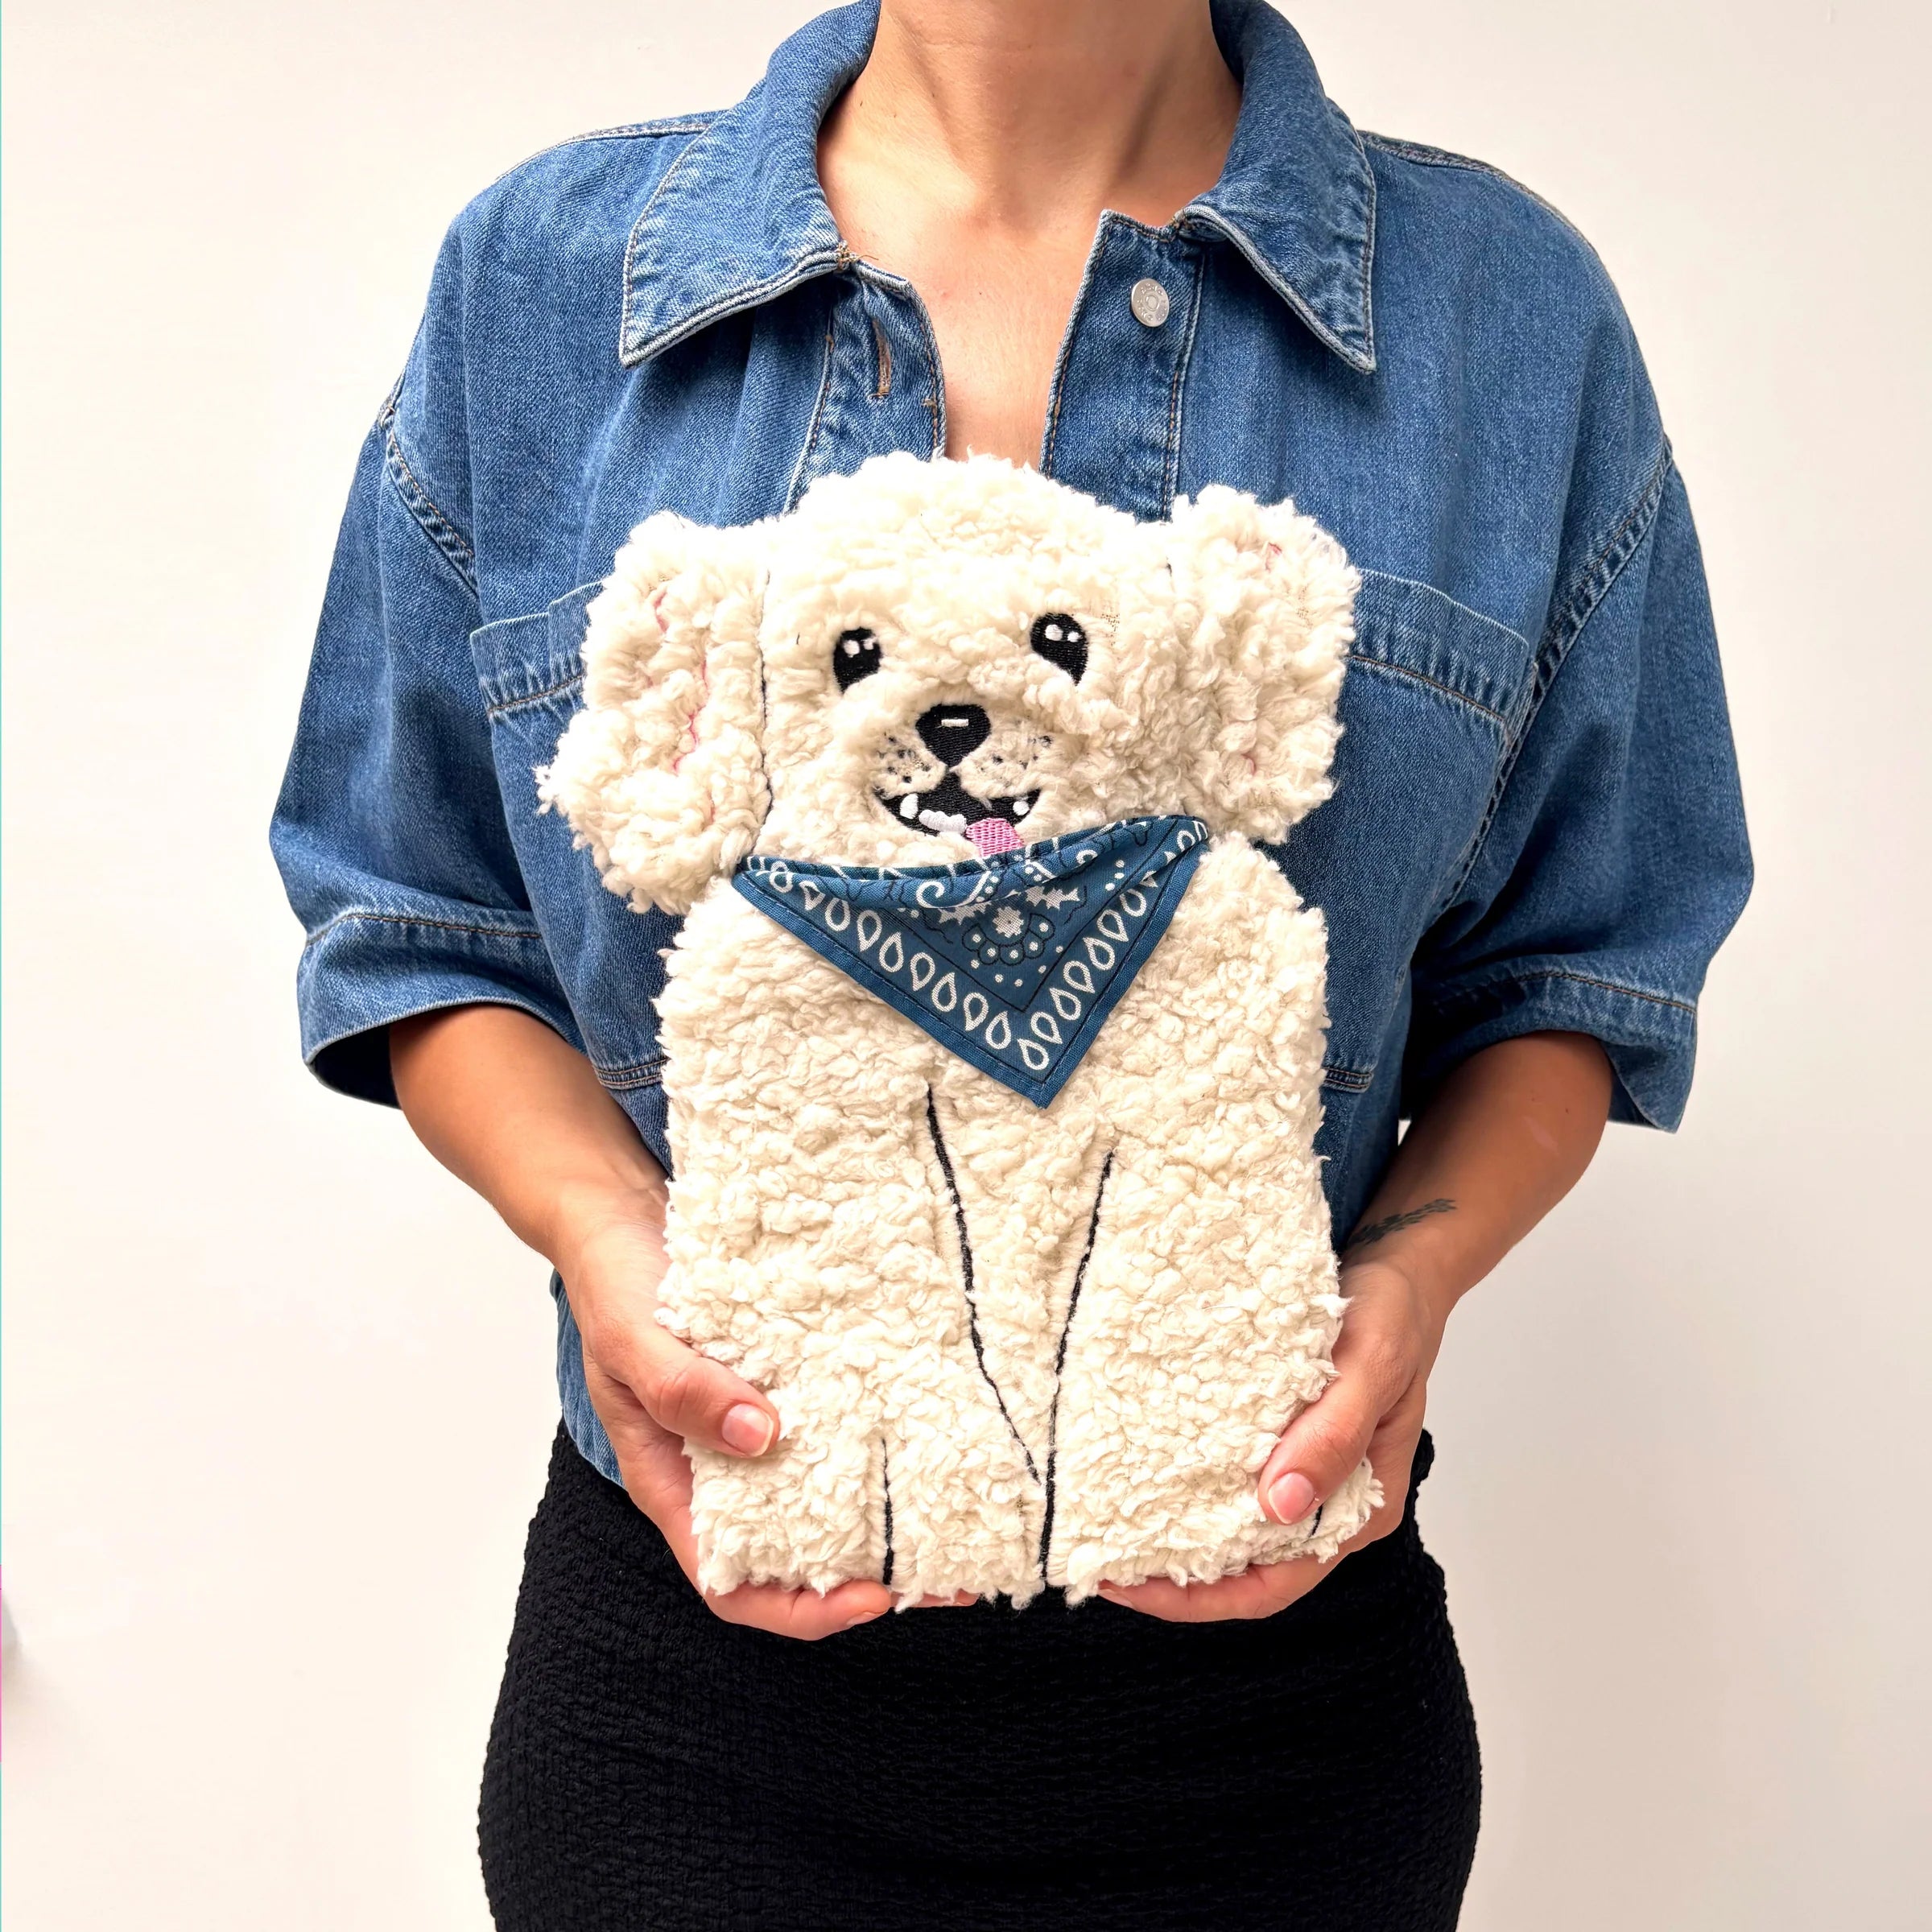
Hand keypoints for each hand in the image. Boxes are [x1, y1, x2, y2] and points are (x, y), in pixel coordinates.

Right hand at [561, 1203, 970, 1637]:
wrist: (621, 1217)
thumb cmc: (613, 1284)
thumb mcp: (632, 1339)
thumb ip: (682, 1390)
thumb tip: (762, 1436)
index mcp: (674, 1483)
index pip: (734, 1584)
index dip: (802, 1608)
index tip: (871, 1597)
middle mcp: (719, 1469)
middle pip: (794, 1555)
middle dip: (868, 1574)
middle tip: (952, 1572)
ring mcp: (753, 1427)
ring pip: (823, 1496)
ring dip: (885, 1513)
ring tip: (958, 1509)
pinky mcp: (783, 1384)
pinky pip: (833, 1426)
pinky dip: (876, 1439)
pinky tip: (925, 1425)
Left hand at [1097, 1257, 1443, 1621]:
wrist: (1397, 1272)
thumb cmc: (1394, 1318)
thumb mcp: (1371, 1369)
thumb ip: (1332, 1436)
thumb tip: (1279, 1505)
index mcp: (1358, 1509)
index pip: (1273, 1585)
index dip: (1201, 1600)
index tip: (1132, 1585)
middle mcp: (1326, 1503)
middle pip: (1244, 1567)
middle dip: (1172, 1577)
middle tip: (1097, 1563)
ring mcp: (1301, 1471)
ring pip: (1231, 1526)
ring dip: (1172, 1534)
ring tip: (1105, 1526)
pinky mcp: (1278, 1436)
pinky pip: (1226, 1475)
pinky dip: (1184, 1482)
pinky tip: (1139, 1469)